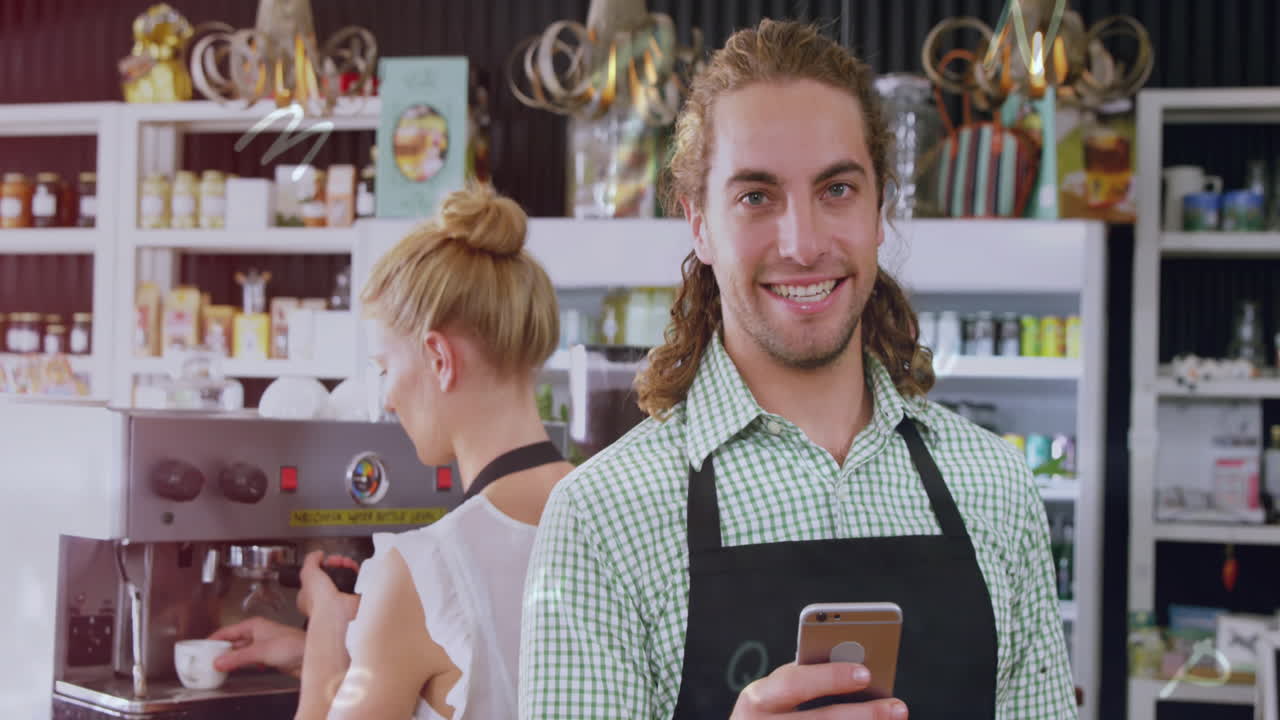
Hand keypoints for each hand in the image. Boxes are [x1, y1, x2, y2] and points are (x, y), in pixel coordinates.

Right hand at [210, 617, 305, 675]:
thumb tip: (219, 661)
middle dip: (221, 651)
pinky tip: (240, 669)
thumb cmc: (292, 645)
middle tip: (207, 660)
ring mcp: (262, 644)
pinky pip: (249, 659)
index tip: (201, 648)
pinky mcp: (268, 655)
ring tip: (219, 667)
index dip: (213, 639)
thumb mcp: (260, 651)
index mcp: (253, 625)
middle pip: (233, 642)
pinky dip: (243, 664)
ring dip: (232, 659)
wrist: (310, 656)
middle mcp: (257, 633)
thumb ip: (238, 657)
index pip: (227, 631)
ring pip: (241, 651)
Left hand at [296, 550, 360, 619]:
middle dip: (335, 564)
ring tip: (346, 562)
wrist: (336, 611)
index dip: (320, 565)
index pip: (314, 576)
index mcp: (308, 594)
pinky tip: (353, 567)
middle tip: (337, 560)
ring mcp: (339, 597)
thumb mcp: (307, 573)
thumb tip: (318, 554)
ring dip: (346, 566)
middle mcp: (324, 597)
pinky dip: (356, 573)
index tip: (325, 559)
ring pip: (344, 576)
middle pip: (331, 574)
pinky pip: (356, 581)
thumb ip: (311, 560)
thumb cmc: (318, 599)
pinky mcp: (353, 597)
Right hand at [730, 663, 907, 718]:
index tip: (866, 673)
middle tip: (896, 706)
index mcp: (757, 697)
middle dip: (861, 714)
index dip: (830, 678)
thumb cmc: (772, 711)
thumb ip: (805, 681)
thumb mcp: (777, 694)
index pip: (794, 683)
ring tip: (896, 717)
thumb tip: (859, 671)